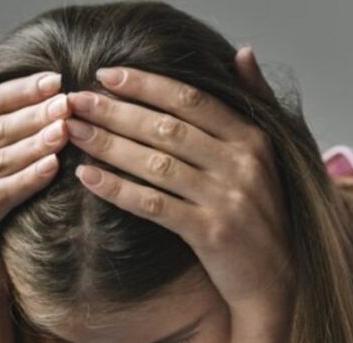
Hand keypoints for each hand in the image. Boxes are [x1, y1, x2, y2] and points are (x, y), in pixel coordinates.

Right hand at [0, 71, 72, 301]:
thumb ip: (15, 133)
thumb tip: (60, 98)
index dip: (23, 89)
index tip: (57, 79)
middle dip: (34, 114)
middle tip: (68, 103)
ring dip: (34, 144)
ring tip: (65, 131)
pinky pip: (0, 194)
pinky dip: (28, 179)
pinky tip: (53, 168)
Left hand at [63, 48, 291, 324]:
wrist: (279, 278)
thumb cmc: (265, 214)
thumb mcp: (271, 154)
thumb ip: (257, 101)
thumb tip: (243, 52)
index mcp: (252, 138)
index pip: (191, 100)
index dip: (146, 85)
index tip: (107, 75)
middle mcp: (242, 164)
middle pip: (167, 128)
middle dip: (116, 111)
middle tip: (74, 100)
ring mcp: (227, 199)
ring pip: (156, 164)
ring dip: (109, 145)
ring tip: (73, 132)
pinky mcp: (210, 233)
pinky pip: (153, 205)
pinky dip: (118, 189)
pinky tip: (87, 177)